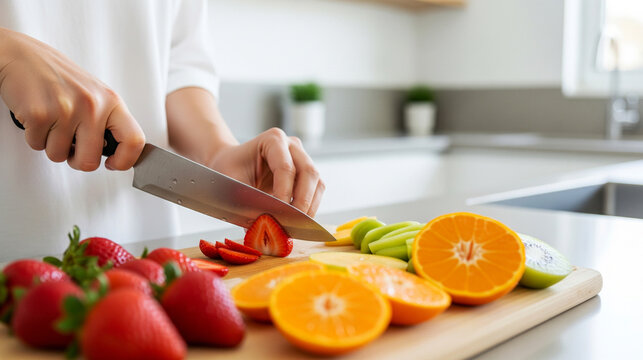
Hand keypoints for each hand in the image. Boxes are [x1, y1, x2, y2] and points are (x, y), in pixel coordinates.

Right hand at [0, 27, 144, 170]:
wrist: (22, 56)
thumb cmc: (59, 77)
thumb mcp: (95, 94)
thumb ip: (108, 120)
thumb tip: (119, 153)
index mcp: (110, 101)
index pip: (134, 140)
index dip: (125, 160)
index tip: (114, 164)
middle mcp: (92, 105)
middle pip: (90, 161)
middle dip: (77, 161)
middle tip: (72, 148)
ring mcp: (65, 110)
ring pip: (59, 156)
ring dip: (52, 146)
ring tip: (51, 123)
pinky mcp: (39, 114)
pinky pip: (37, 146)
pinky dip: (35, 137)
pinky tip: (38, 117)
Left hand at [207, 128, 324, 216]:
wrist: (230, 165)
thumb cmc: (229, 171)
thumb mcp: (232, 185)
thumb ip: (249, 202)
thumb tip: (267, 224)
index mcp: (273, 140)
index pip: (286, 168)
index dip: (284, 193)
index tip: (278, 215)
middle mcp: (292, 146)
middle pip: (309, 173)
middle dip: (302, 202)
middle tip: (292, 224)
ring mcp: (302, 159)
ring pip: (317, 183)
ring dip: (309, 207)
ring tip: (295, 225)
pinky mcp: (307, 175)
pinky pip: (316, 191)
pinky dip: (310, 208)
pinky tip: (297, 220)